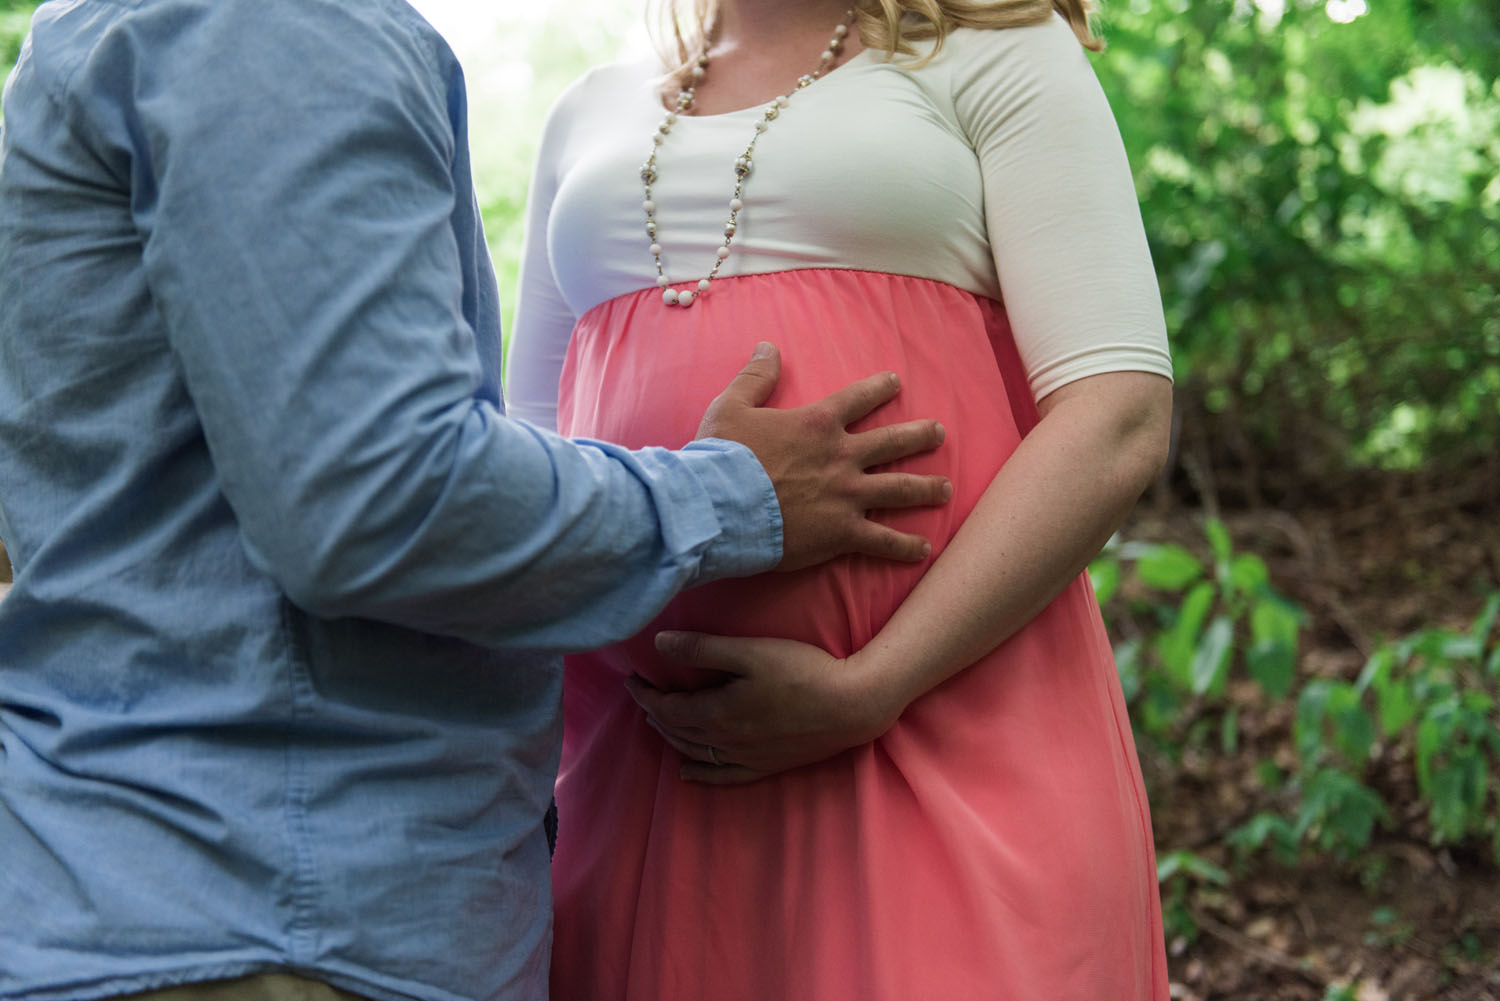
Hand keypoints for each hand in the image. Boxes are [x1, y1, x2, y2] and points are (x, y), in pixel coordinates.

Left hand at [624, 630, 904, 784]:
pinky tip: (686, 772)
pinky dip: (700, 774)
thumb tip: (658, 644)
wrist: (852, 706)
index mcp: (717, 711)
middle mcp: (725, 740)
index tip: (631, 679)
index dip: (645, 694)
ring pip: (695, 751)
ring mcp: (746, 756)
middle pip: (677, 730)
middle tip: (641, 695)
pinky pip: (722, 776)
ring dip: (671, 737)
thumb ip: (703, 649)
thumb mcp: (750, 652)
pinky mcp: (766, 765)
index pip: (667, 706)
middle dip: (654, 712)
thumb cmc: (803, 671)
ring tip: (657, 722)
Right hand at [697, 342, 949, 570]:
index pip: (857, 399)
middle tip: (939, 433)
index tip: (896, 382)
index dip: (879, 388)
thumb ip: (756, 376)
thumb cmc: (723, 457)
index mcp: (817, 424)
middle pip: (892, 442)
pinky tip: (924, 548)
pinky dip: (905, 546)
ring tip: (945, 489)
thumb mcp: (732, 405)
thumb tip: (767, 346)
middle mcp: (841, 456)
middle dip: (919, 436)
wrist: (722, 506)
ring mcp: (847, 495)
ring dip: (925, 488)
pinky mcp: (842, 531)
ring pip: (899, 488)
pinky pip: (882, 540)